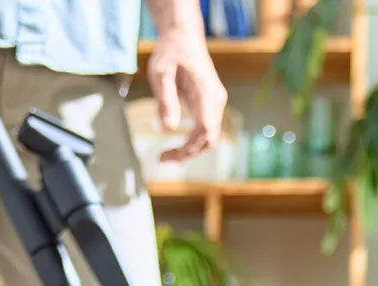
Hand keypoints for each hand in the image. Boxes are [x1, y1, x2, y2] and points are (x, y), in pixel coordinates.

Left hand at [147, 30, 226, 161]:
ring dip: (191, 149)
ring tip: (167, 155)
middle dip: (188, 153)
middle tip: (163, 159)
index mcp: (206, 93)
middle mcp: (216, 99)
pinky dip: (193, 140)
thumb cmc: (171, 51)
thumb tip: (167, 129)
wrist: (183, 35)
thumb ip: (166, 100)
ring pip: (209, 136)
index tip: (167, 156)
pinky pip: (206, 128)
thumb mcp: (161, 74)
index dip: (188, 148)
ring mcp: (216, 101)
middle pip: (209, 138)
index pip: (204, 131)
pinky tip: (177, 144)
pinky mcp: (210, 102)